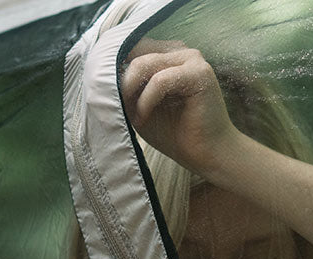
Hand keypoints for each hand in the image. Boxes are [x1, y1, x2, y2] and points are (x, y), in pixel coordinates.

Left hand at [120, 41, 240, 178]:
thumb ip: (127, 91)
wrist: (207, 155)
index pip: (135, 48)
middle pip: (137, 52)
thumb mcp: (141, 109)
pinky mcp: (199, 73)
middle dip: (123, 81)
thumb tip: (104, 78)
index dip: (118, 69)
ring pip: (145, 63)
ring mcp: (192, 59)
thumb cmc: (177, 135)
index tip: (111, 95)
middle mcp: (181, 51)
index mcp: (169, 56)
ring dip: (132, 91)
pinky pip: (160, 80)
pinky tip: (145, 117)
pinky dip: (147, 100)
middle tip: (122, 108)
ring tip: (135, 116)